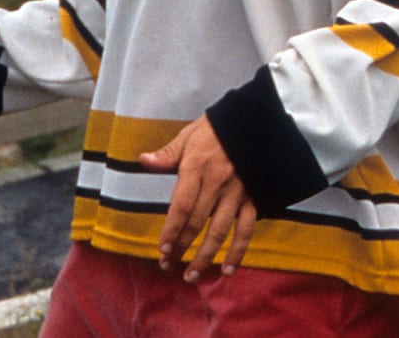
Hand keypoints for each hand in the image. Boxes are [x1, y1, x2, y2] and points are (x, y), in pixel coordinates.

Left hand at [138, 115, 256, 280]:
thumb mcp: (188, 135)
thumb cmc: (216, 129)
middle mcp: (216, 183)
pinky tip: (228, 269)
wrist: (255, 123)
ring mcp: (237, 194)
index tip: (162, 249)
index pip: (181, 205)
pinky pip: (246, 230)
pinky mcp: (253, 200)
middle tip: (168, 266)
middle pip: (197, 222)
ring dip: (206, 257)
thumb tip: (143, 160)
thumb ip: (167, 154)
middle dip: (182, 247)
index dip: (171, 229)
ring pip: (220, 232)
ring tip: (192, 276)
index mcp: (197, 168)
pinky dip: (238, 252)